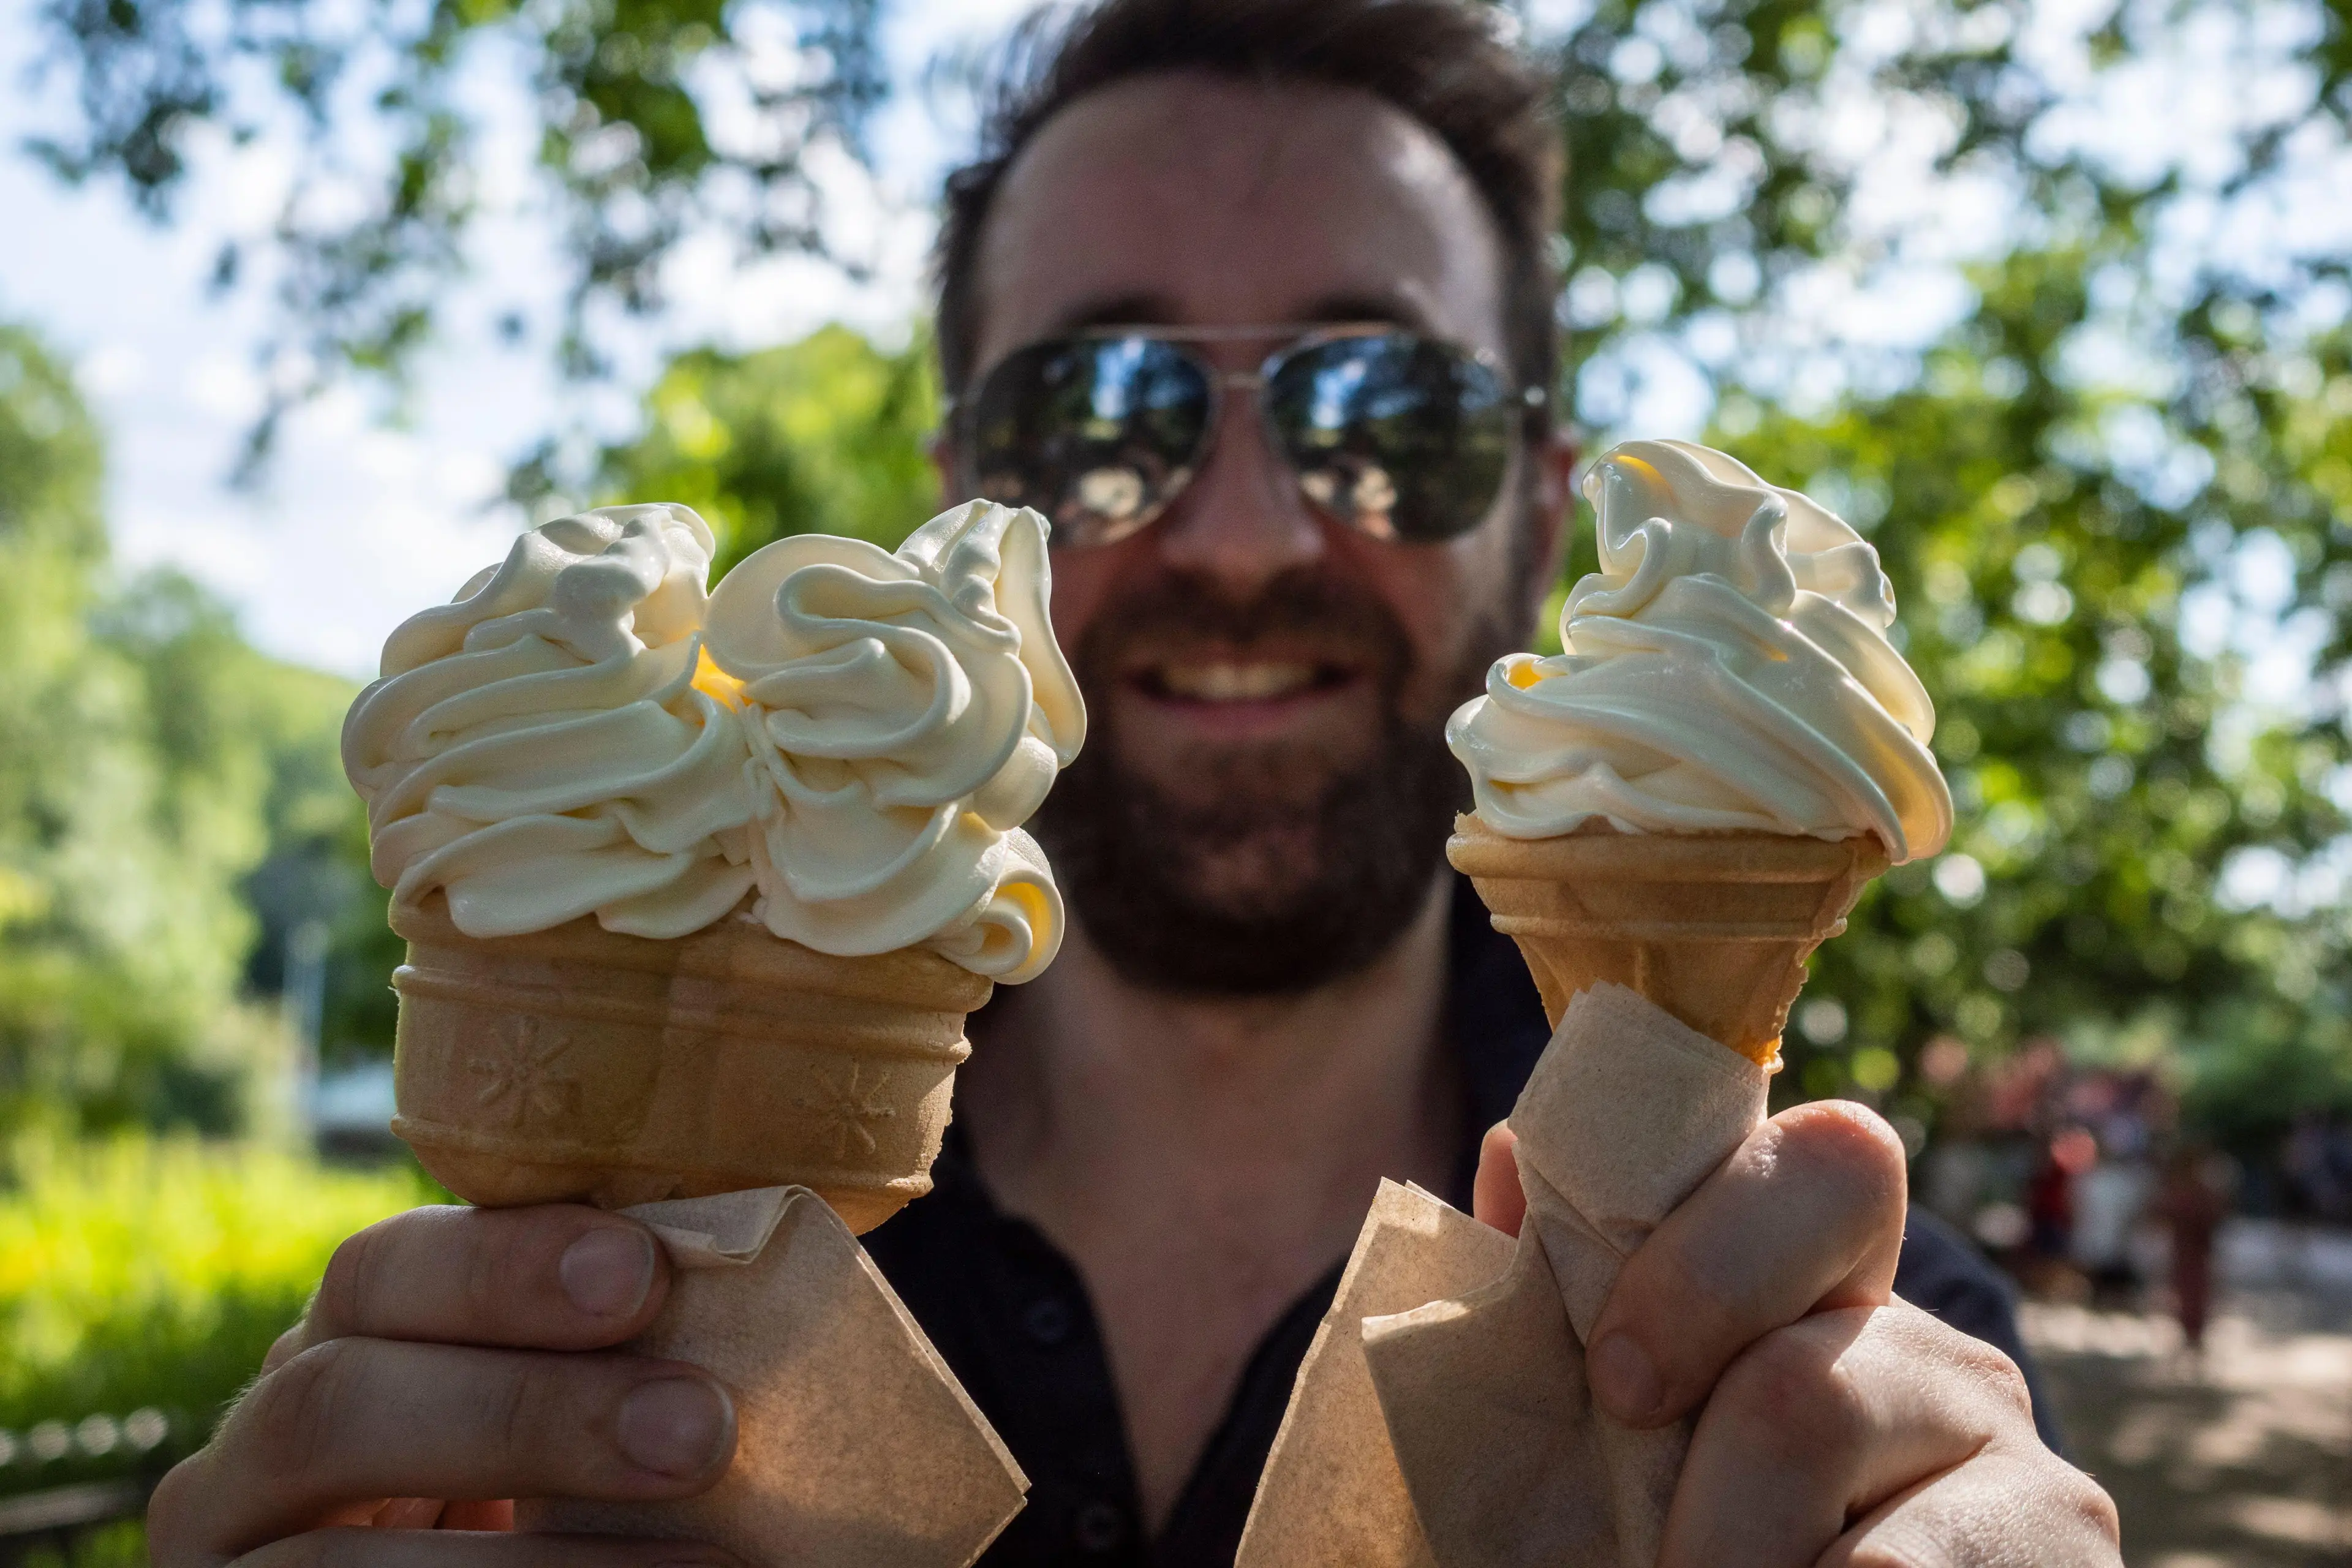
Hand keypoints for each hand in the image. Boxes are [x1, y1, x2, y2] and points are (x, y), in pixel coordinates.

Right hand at [147, 1203, 740, 1566]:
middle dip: (525, 1411)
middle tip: (704, 1429)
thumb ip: (604, 1346)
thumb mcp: (549, 1406)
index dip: (503, 1267)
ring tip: (708, 1564)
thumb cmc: (558, 1494)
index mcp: (331, 1351)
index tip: (647, 1273)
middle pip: (336, 1404)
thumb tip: (753, 1277)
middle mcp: (252, 1457)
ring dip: (537, 1565)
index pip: (379, 1273)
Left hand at [1473, 1103, 2121, 1566]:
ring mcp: (2025, 1461)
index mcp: (1824, 1294)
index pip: (1828, 1162)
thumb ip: (1557, 1304)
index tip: (1621, 1384)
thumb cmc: (1662, 1541)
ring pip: (1861, 1534)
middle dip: (1703, 1516)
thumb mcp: (1600, 1428)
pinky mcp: (2071, 1547)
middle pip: (1801, 1389)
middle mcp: (1942, 1356)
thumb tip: (1512, 1149)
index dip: (1709, 1260)